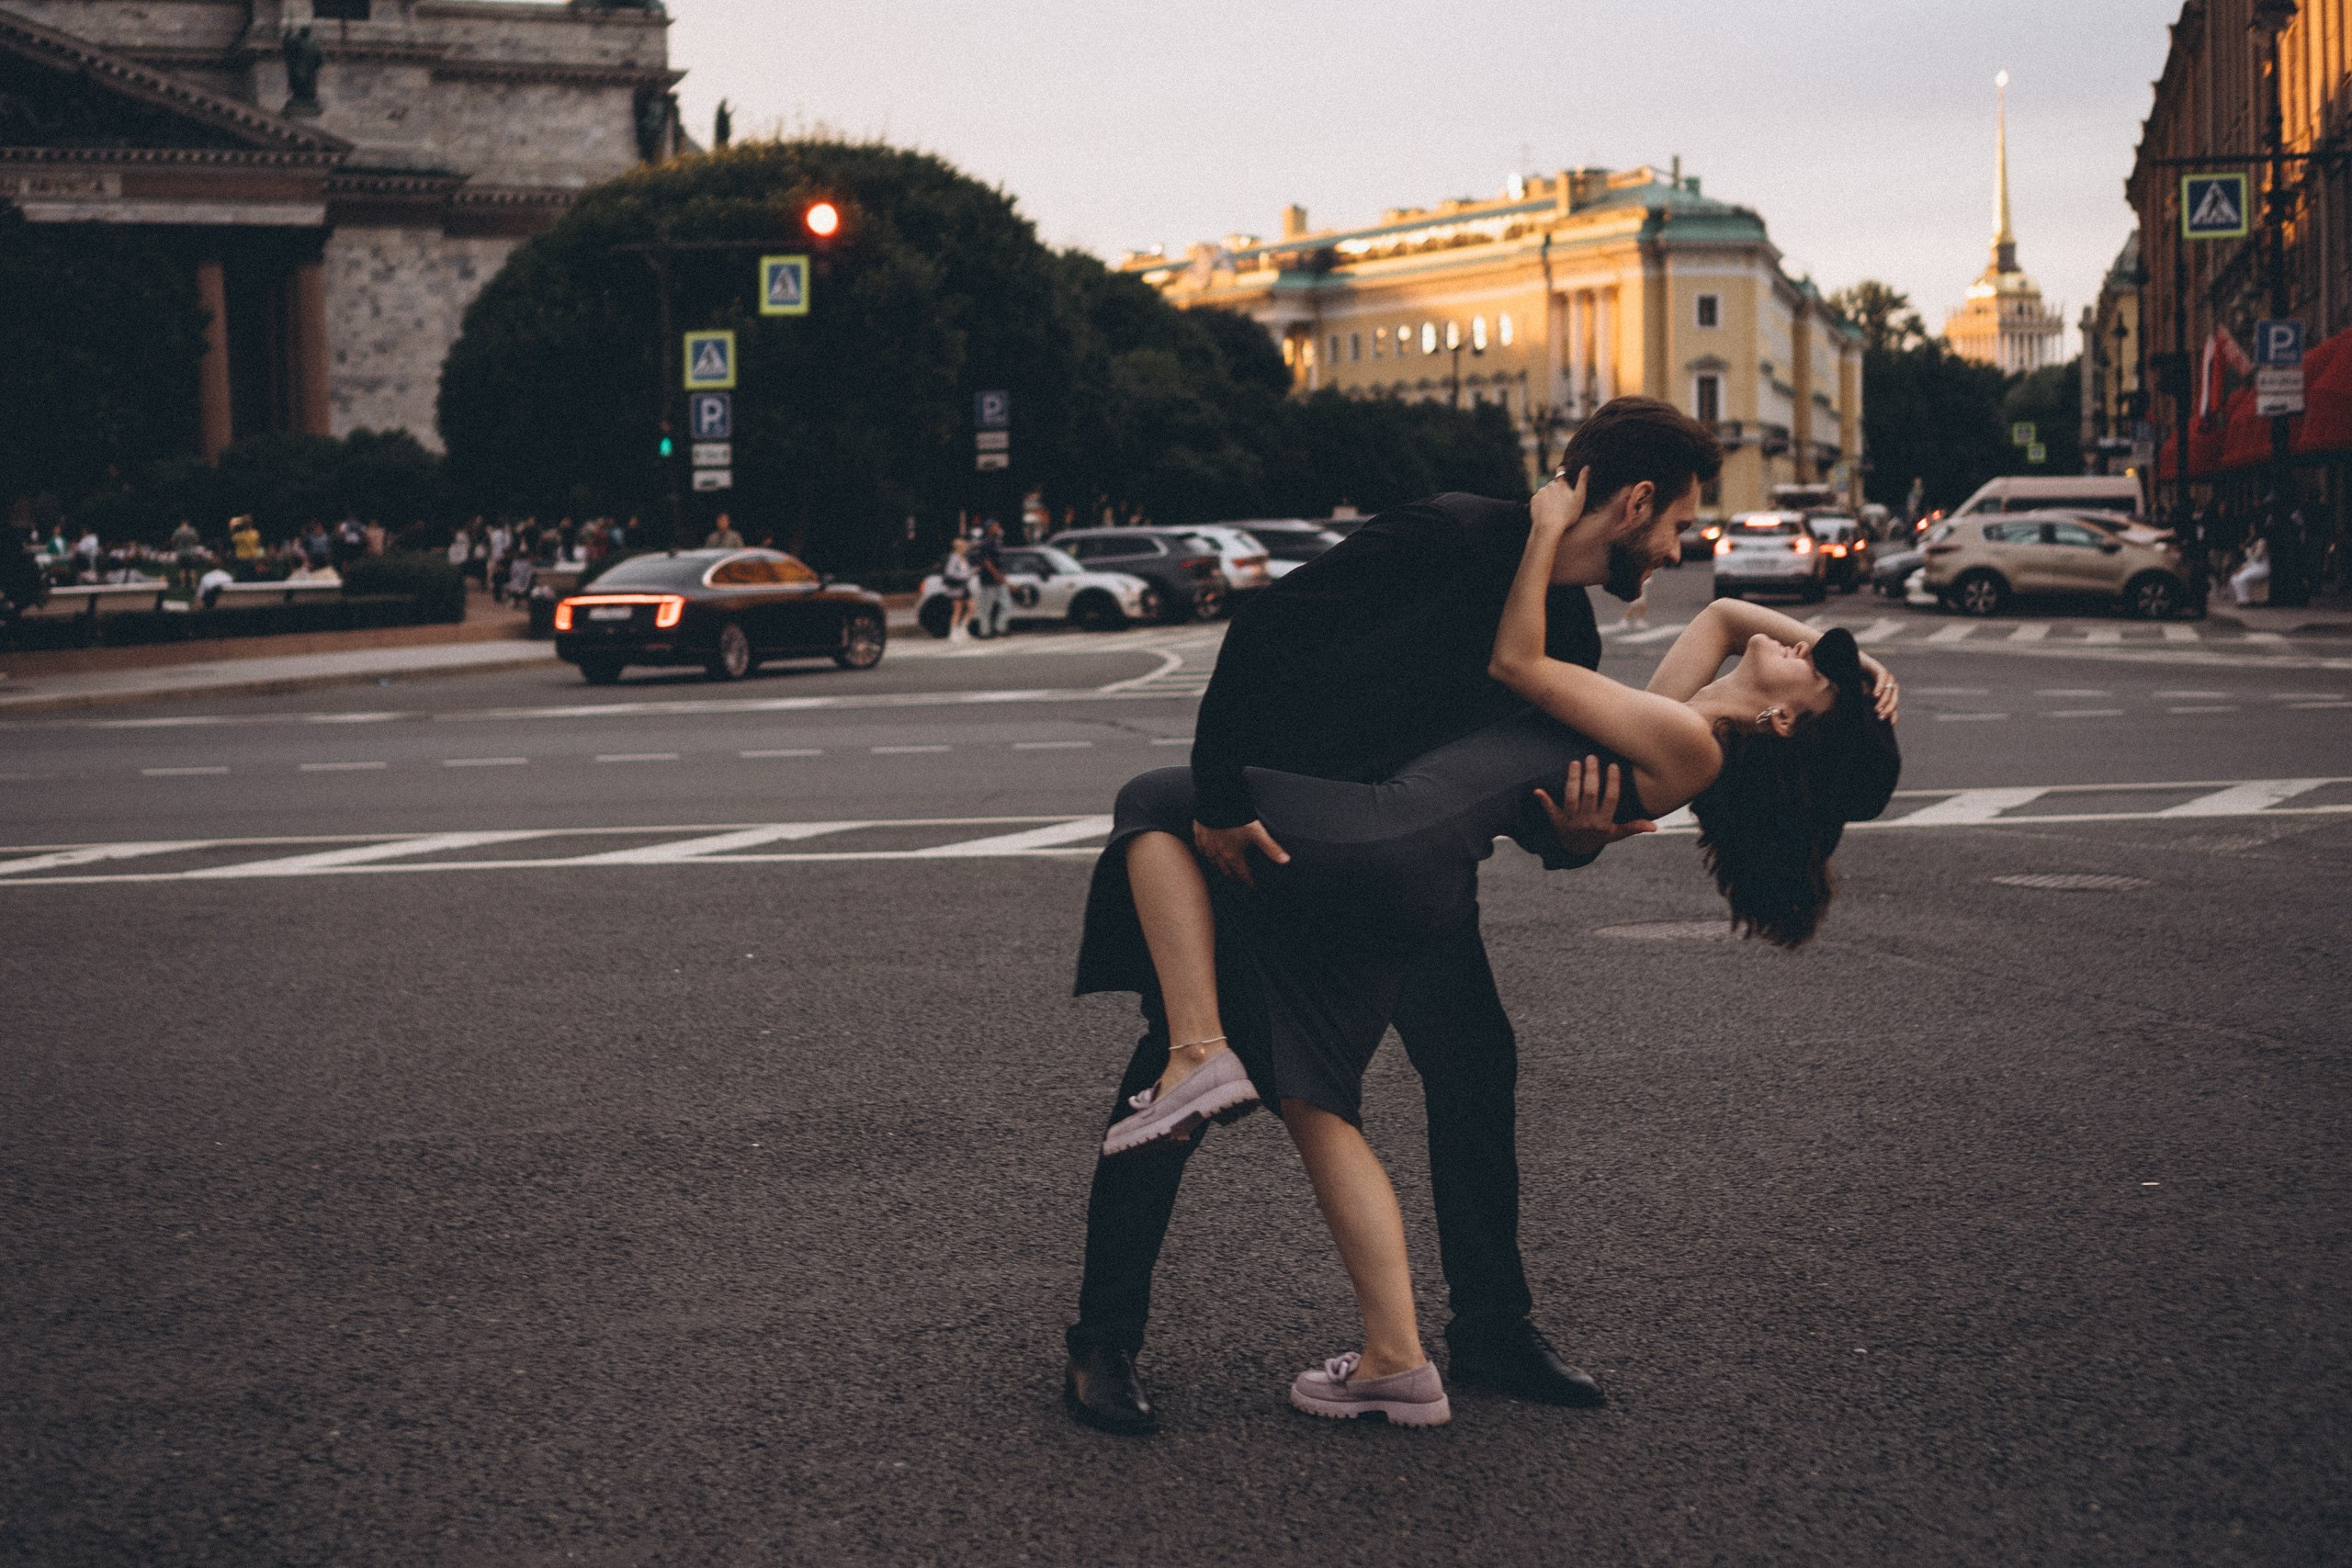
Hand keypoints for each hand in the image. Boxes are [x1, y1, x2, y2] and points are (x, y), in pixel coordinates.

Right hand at [1192, 819, 1288, 886]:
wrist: (1217, 801)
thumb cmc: (1237, 817)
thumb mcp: (1258, 833)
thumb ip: (1271, 848)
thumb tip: (1285, 860)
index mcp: (1232, 855)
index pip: (1242, 874)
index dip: (1248, 881)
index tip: (1252, 886)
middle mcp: (1217, 854)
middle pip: (1226, 871)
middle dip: (1233, 876)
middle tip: (1239, 879)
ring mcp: (1206, 845)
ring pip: (1212, 862)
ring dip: (1219, 866)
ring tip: (1225, 867)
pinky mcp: (1199, 835)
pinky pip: (1201, 849)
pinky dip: (1206, 853)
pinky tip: (1209, 852)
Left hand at [1530, 466, 1589, 536]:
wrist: (1549, 527)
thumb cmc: (1567, 514)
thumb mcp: (1579, 498)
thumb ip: (1583, 481)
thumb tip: (1586, 466)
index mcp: (1561, 483)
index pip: (1561, 470)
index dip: (1562, 472)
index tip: (1564, 476)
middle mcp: (1549, 485)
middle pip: (1553, 484)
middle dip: (1556, 490)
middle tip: (1561, 502)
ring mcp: (1540, 493)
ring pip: (1545, 492)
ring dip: (1549, 497)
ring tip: (1554, 509)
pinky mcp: (1533, 501)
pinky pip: (1538, 499)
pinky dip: (1542, 503)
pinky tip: (1546, 511)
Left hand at [1533, 758, 1655, 856]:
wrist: (1575, 850)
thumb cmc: (1598, 836)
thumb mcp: (1616, 834)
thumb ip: (1633, 827)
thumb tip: (1655, 827)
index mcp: (1603, 823)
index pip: (1610, 799)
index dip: (1612, 782)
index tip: (1613, 766)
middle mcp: (1586, 821)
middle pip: (1589, 794)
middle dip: (1591, 775)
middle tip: (1592, 757)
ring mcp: (1570, 821)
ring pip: (1571, 797)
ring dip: (1572, 779)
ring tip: (1576, 762)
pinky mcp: (1556, 820)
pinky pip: (1549, 810)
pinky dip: (1544, 800)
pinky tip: (1538, 790)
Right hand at [1859, 654, 1898, 721]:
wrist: (1848, 663)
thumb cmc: (1853, 682)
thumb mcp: (1860, 696)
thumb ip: (1864, 704)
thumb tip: (1862, 721)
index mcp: (1887, 693)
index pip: (1893, 706)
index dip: (1893, 715)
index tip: (1889, 724)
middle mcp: (1889, 686)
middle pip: (1894, 700)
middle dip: (1888, 710)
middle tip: (1881, 718)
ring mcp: (1886, 677)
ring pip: (1889, 691)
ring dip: (1884, 701)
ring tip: (1877, 710)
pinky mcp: (1880, 669)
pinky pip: (1882, 679)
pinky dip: (1879, 688)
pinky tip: (1874, 696)